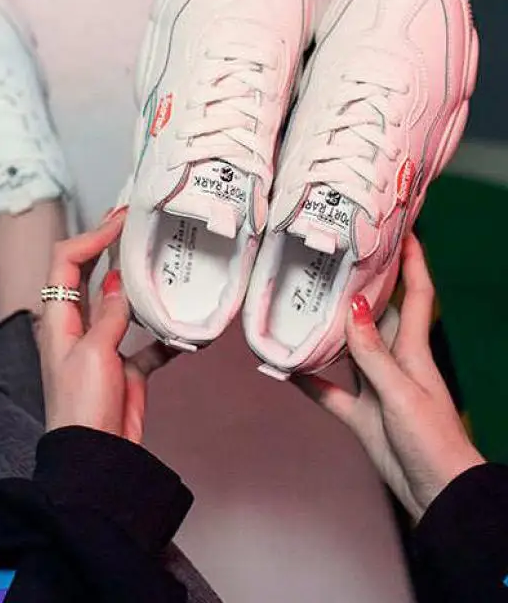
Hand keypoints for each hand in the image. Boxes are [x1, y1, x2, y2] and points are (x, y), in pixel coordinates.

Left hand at [38, 209, 174, 442]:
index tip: (119, 222)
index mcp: (59, 319)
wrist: (96, 459)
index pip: (66, 262)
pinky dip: (164, 335)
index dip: (90, 237)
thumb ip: (108, 316)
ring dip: (138, 286)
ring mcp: (102, 347)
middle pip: (88, 275)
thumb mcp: (93, 352)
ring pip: (119, 304)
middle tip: (135, 224)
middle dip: (108, 248)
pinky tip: (184, 330)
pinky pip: (147, 343)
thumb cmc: (81, 408)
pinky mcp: (125, 369)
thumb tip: (116, 285)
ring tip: (162, 263)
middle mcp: (77, 327)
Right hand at [294, 233, 484, 520]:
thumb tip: (353, 306)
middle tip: (334, 260)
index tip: (402, 230)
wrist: (439, 493)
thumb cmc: (432, 440)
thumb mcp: (402, 392)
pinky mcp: (360, 414)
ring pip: (348, 348)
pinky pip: (328, 390)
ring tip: (301, 304)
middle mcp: (394, 362)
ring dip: (328, 330)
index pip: (416, 295)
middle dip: (361, 285)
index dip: (413, 262)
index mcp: (414, 351)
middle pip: (377, 314)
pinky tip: (285, 368)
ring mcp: (376, 387)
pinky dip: (308, 380)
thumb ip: (373, 353)